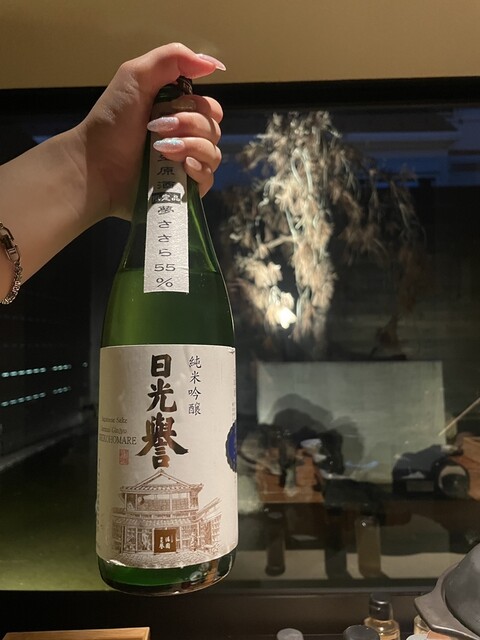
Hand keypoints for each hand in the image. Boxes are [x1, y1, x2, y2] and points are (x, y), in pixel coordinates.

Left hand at [77, 42, 224, 219]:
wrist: (95, 166)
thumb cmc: (111, 123)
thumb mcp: (135, 77)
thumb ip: (172, 59)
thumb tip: (213, 63)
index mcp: (177, 113)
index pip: (210, 108)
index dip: (198, 107)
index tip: (171, 107)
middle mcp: (185, 138)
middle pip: (214, 129)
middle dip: (190, 125)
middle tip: (159, 128)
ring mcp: (185, 166)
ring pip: (213, 154)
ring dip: (192, 147)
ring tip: (162, 150)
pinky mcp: (184, 191)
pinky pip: (208, 179)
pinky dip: (198, 170)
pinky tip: (182, 167)